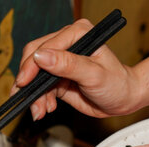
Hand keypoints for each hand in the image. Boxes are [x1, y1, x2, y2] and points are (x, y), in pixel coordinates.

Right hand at [12, 19, 140, 120]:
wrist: (124, 100)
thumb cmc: (117, 83)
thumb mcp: (93, 74)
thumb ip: (68, 64)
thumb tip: (42, 56)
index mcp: (77, 34)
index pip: (46, 46)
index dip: (32, 64)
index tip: (25, 81)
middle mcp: (67, 45)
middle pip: (35, 58)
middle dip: (29, 81)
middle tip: (28, 99)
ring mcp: (61, 62)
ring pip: (36, 77)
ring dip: (35, 95)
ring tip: (40, 110)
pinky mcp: (59, 78)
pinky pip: (41, 88)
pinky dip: (40, 100)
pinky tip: (46, 108)